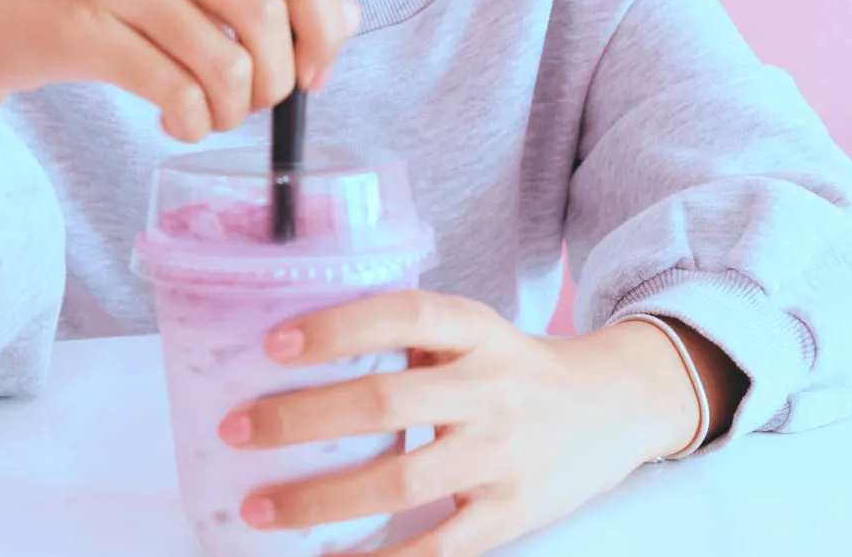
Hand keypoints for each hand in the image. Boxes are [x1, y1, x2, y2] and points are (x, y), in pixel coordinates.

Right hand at [0, 0, 356, 141]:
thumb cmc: (102, 0)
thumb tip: (350, 20)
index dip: (324, 19)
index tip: (317, 70)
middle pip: (265, 9)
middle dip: (279, 77)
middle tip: (258, 103)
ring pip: (224, 58)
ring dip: (233, 109)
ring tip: (212, 115)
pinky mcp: (81, 24)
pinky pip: (175, 89)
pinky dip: (192, 121)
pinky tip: (177, 120)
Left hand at [216, 290, 710, 556]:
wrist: (614, 409)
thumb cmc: (513, 367)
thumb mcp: (473, 332)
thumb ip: (405, 338)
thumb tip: (289, 349)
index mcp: (476, 330)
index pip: (404, 317)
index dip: (339, 327)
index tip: (274, 344)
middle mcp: (491, 387)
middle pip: (388, 403)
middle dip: (302, 419)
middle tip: (237, 430)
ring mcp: (502, 455)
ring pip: (402, 482)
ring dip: (321, 500)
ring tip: (258, 509)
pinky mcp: (509, 513)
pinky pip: (435, 546)